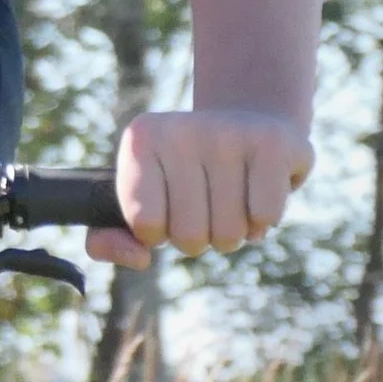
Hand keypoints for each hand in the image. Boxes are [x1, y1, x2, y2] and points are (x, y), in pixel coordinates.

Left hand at [87, 107, 312, 268]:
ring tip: (231, 199)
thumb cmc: (185, 175)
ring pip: (229, 233)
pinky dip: (262, 222)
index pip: (143, 223)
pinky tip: (257, 194)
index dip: (157, 233)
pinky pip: (264, 218)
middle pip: (189, 236)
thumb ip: (111, 238)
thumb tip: (138, 258)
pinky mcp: (271, 143)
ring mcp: (226, 133)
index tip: (163, 213)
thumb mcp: (139, 198)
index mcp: (140, 140)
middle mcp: (179, 130)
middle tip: (204, 207)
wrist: (248, 123)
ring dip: (232, 232)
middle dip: (199, 237)